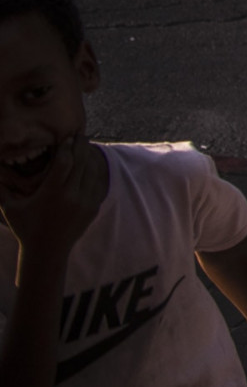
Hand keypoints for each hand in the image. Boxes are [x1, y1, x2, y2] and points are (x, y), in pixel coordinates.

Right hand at [0, 137, 103, 263]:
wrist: (47, 251)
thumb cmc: (26, 227)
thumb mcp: (11, 207)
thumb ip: (1, 189)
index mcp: (52, 193)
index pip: (64, 162)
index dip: (66, 147)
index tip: (66, 137)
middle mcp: (71, 195)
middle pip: (80, 163)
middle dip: (80, 147)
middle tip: (80, 134)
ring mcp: (85, 202)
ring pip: (91, 172)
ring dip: (89, 158)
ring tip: (85, 147)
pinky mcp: (93, 208)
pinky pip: (96, 184)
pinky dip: (94, 172)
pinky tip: (90, 165)